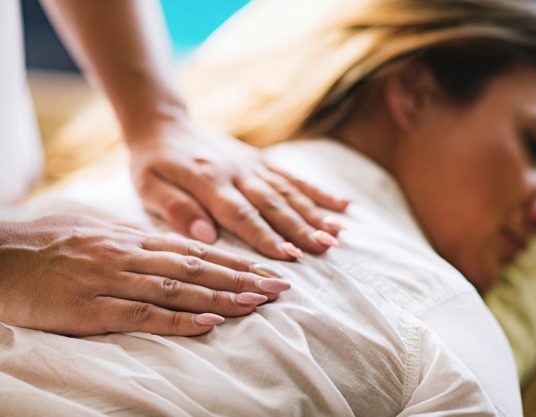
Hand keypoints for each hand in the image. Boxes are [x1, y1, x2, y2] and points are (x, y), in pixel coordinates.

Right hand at [0, 215, 289, 336]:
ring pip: (177, 289)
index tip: (264, 270)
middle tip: (279, 287)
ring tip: (257, 303)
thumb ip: (134, 241)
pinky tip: (208, 324)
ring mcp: (111, 281)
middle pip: (196, 268)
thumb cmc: (46, 243)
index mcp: (131, 239)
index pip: (194, 251)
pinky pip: (141, 315)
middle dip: (241, 278)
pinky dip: (178, 319)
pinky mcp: (90, 308)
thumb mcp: (96, 232)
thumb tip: (168, 249)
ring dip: (221, 297)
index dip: (233, 261)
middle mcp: (128, 256)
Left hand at [127, 121, 348, 260]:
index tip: (288, 257)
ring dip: (315, 214)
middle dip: (301, 228)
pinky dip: (319, 192)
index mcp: (209, 181)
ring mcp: (253, 165)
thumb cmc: (154, 164)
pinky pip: (293, 177)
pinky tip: (343, 205)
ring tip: (338, 234)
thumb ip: (177, 209)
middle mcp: (237, 172)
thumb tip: (206, 236)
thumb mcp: (149, 187)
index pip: (241, 214)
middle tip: (325, 248)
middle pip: (273, 204)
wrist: (165, 125)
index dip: (266, 236)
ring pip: (289, 192)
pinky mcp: (262, 161)